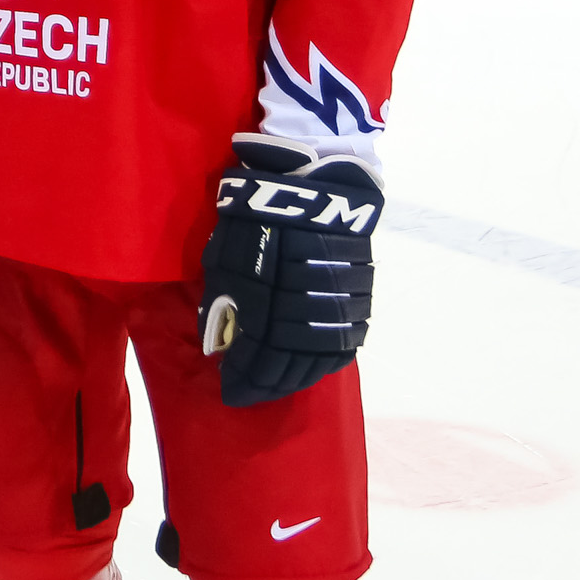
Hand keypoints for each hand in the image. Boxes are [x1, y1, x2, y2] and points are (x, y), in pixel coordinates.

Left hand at [198, 134, 382, 406]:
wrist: (314, 186)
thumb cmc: (254, 216)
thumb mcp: (223, 258)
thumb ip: (222, 304)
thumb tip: (219, 345)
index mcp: (266, 306)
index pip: (256, 362)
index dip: (243, 382)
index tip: (230, 393)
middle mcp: (305, 316)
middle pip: (289, 368)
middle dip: (268, 385)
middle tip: (253, 392)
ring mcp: (337, 310)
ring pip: (319, 362)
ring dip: (297, 379)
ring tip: (279, 385)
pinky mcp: (359, 299)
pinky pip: (344, 345)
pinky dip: (326, 363)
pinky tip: (313, 367)